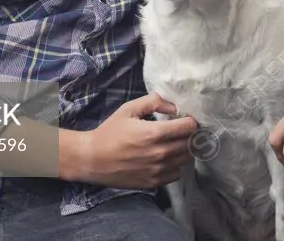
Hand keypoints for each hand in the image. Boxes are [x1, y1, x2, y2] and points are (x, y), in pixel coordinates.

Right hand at [65, 92, 198, 188]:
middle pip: (190, 143)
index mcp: (155, 133)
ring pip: (185, 159)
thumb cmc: (110, 132)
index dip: (191, 121)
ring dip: (184, 150)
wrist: (92, 159)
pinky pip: (176, 174)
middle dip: (189, 135)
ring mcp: (158, 170)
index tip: (186, 119)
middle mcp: (160, 153)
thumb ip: (153, 102)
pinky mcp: (153, 182)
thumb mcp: (128, 109)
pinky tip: (166, 158)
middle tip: (181, 130)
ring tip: (174, 143)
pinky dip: (175, 165)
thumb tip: (172, 106)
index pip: (189, 127)